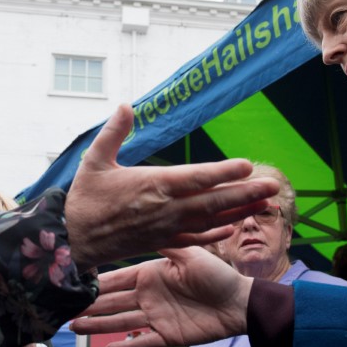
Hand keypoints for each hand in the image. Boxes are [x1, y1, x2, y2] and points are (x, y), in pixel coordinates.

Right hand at [65, 104, 278, 269]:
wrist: (73, 241)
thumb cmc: (84, 199)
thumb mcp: (94, 160)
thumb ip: (114, 132)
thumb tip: (126, 104)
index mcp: (152, 185)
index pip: (195, 178)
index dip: (223, 172)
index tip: (247, 165)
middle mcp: (166, 209)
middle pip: (213, 201)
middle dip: (246, 193)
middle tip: (273, 185)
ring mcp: (166, 228)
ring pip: (211, 221)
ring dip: (240, 212)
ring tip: (265, 205)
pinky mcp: (162, 242)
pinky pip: (196, 239)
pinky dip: (216, 234)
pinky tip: (232, 228)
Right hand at [70, 246, 253, 346]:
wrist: (239, 303)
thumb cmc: (217, 274)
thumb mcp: (189, 253)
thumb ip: (166, 243)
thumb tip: (143, 224)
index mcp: (151, 274)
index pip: (117, 279)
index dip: (96, 284)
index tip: (75, 284)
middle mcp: (148, 295)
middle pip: (113, 302)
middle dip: (90, 307)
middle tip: (65, 310)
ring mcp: (156, 316)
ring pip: (121, 322)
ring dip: (98, 326)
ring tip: (75, 328)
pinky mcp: (167, 335)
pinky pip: (142, 341)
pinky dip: (125, 346)